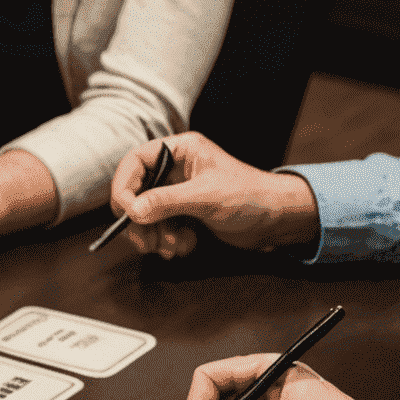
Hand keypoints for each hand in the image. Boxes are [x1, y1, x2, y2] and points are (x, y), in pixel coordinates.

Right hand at [108, 134, 320, 259]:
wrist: (275, 220)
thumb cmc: (249, 197)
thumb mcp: (205, 197)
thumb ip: (166, 201)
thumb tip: (132, 210)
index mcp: (180, 151)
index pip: (135, 162)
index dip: (123, 188)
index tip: (126, 214)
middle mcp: (175, 169)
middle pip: (135, 193)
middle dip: (139, 222)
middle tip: (146, 243)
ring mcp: (177, 192)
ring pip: (145, 216)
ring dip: (154, 237)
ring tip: (172, 248)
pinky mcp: (182, 213)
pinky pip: (160, 228)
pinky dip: (167, 242)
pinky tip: (186, 246)